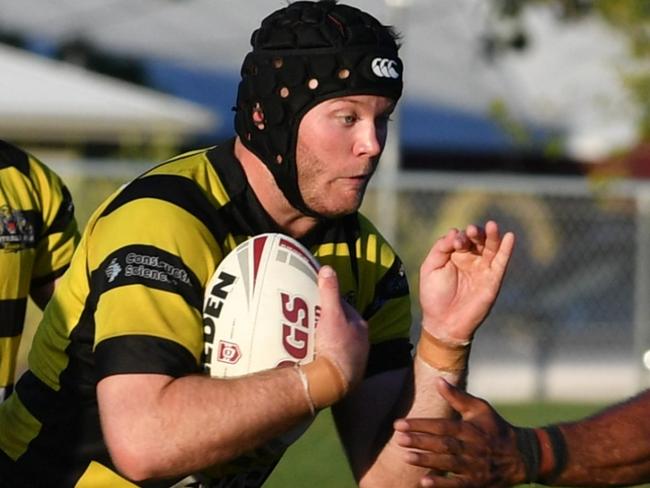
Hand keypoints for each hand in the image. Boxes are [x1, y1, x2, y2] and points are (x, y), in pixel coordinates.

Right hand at [314, 265, 368, 389]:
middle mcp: (360, 342)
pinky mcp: (344, 373)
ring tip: (306, 336)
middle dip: (325, 321)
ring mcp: (353, 358)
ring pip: (336, 342)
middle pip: (339, 325)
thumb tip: (327, 268)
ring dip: (323, 339)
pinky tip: (312, 355)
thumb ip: (329, 291)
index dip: (329, 302)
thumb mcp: (331, 314)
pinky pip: (332, 358)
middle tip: (307, 319)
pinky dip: (323, 354)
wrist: (335, 382)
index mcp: (359, 326)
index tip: (314, 300)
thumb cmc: (336, 346)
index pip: (343, 307)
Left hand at [393, 378, 525, 486]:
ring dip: (426, 460)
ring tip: (406, 456)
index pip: (441, 425)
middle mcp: (472, 447)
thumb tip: (437, 380)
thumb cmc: (495, 427)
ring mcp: (475, 466)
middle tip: (399, 438)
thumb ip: (457, 397)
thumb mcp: (480, 408)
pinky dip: (442, 484)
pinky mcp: (476, 482)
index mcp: (470, 428)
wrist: (521, 456)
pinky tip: (424, 482)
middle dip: (420, 441)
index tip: (400, 424)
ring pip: (448, 463)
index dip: (420, 424)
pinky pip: (457, 484)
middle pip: (443, 444)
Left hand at [420, 220, 514, 342]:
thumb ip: (440, 248)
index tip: (454, 244)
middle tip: (471, 231)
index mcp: (454, 255)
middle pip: (477, 239)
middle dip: (475, 233)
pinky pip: (502, 261)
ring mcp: (483, 269)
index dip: (459, 237)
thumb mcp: (430, 267)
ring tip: (492, 226)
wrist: (444, 322)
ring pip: (491, 247)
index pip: (460, 238)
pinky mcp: (493, 279)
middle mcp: (470, 259)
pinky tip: (510, 236)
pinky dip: (507, 249)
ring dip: (492, 235)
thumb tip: (455, 231)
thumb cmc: (434, 295)